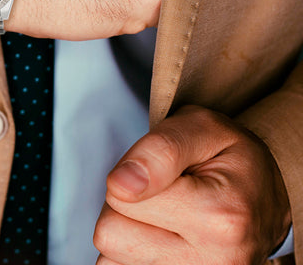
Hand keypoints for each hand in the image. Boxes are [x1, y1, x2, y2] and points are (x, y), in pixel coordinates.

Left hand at [94, 105, 291, 264]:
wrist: (269, 195)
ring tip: (165, 214)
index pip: (119, 198)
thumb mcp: (202, 128)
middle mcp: (214, 263)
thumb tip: (119, 184)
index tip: (162, 169)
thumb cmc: (231, 156)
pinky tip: (163, 236)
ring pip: (112, 257)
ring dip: (130, 231)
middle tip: (161, 192)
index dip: (131, 173)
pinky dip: (135, 252)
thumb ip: (159, 149)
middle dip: (125, 207)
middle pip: (110, 235)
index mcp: (220, 218)